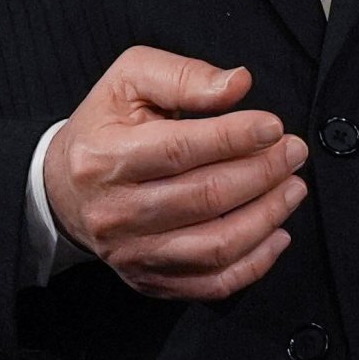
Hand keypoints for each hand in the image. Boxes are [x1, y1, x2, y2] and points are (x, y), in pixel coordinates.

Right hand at [44, 46, 307, 301]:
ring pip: (215, 245)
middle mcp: (116, 211)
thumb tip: (238, 84)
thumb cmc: (105, 128)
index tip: (273, 126)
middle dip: (263, 172)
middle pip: (205, 197)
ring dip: (266, 216)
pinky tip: (277, 233)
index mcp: (105, 156)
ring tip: (293, 187)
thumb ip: (183, 76)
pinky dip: (255, 263)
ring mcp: (133, 253)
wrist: (64, 189)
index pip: (180, 149)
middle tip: (294, 152)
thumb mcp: (130, 80)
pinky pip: (212, 283)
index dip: (235, 138)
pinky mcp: (150, 280)